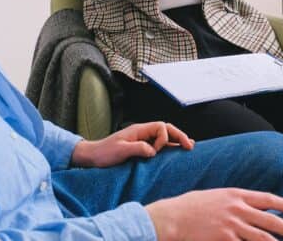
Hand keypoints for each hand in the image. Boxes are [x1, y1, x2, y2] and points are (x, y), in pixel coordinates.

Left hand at [70, 121, 193, 167]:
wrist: (92, 157)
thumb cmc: (104, 153)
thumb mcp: (120, 150)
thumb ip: (138, 148)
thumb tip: (154, 151)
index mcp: (139, 130)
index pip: (160, 127)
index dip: (163, 138)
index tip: (155, 152)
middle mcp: (143, 132)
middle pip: (166, 129)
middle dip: (179, 136)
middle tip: (190, 146)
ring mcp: (143, 139)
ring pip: (165, 136)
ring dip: (177, 141)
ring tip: (189, 147)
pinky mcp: (141, 148)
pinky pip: (159, 145)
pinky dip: (170, 147)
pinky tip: (177, 151)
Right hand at [146, 188, 282, 240]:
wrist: (172, 218)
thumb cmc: (189, 207)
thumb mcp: (214, 197)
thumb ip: (231, 202)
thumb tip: (244, 207)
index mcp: (236, 195)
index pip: (267, 199)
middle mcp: (237, 209)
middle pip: (270, 221)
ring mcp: (232, 225)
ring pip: (262, 238)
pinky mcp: (225, 238)